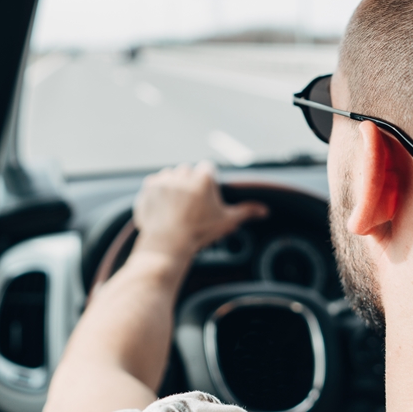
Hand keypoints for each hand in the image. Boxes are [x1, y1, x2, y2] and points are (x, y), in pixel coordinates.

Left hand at [133, 161, 268, 260]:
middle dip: (190, 185)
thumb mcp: (226, 221)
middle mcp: (183, 172)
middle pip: (189, 172)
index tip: (205, 199)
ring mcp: (164, 178)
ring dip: (173, 187)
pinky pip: (155, 186)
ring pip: (171, 177)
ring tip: (176, 209)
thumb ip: (246, 211)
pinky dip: (158, 195)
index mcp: (203, 176)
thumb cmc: (200, 231)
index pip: (208, 170)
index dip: (208, 184)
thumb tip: (264, 210)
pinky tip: (163, 210)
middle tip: (191, 207)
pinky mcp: (148, 186)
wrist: (168, 243)